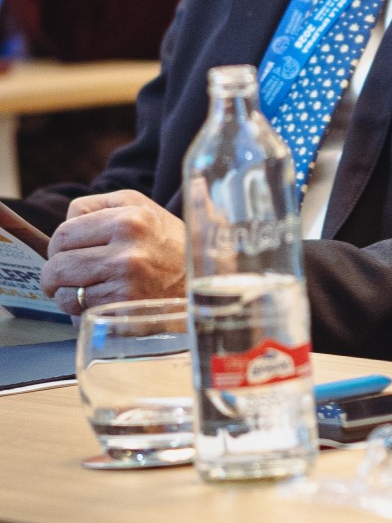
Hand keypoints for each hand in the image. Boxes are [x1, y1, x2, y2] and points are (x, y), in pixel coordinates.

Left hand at [42, 191, 186, 314]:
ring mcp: (127, 287)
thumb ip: (99, 205)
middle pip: (58, 267)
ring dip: (69, 296)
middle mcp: (127, 253)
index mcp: (129, 220)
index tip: (65, 254)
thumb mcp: (141, 206)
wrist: (204, 279)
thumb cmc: (168, 241)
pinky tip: (103, 302)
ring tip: (89, 289)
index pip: (63, 235)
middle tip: (66, 276)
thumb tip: (65, 222)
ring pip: (65, 296)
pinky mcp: (127, 314)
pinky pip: (81, 317)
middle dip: (55, 274)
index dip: (58, 247)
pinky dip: (84, 313)